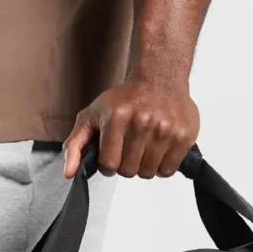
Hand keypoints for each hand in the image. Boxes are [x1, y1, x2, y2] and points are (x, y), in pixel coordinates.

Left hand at [63, 80, 198, 179]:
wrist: (160, 77)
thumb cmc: (125, 99)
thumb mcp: (92, 116)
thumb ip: (75, 145)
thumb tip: (68, 174)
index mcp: (117, 118)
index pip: (109, 166)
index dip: (109, 164)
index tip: (113, 154)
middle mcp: (142, 123)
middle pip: (129, 172)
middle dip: (127, 164)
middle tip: (130, 148)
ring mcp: (165, 130)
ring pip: (148, 173)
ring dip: (144, 166)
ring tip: (144, 146)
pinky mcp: (183, 136)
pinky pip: (168, 170)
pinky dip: (162, 165)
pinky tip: (158, 148)